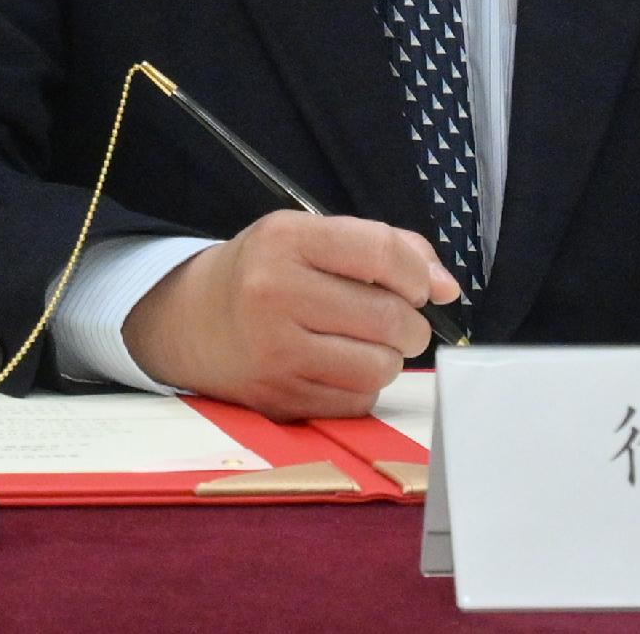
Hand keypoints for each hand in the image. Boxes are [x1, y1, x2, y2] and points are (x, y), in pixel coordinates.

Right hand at [122, 210, 454, 419]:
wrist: (191, 322)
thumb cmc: (264, 274)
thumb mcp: (309, 237)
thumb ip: (385, 249)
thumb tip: (448, 288)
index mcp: (284, 239)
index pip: (382, 252)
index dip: (417, 272)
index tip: (419, 284)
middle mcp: (274, 292)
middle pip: (389, 317)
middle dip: (411, 323)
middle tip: (396, 320)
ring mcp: (274, 351)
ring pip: (380, 366)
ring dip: (387, 358)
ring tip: (363, 343)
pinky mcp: (279, 398)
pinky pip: (358, 401)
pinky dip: (361, 387)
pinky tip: (337, 367)